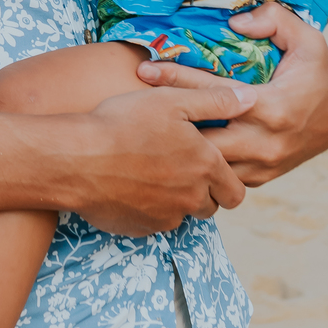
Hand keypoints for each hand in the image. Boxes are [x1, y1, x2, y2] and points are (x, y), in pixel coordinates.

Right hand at [53, 80, 254, 234]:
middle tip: (180, 167)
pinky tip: (130, 185)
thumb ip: (214, 101)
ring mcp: (165, 217)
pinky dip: (149, 208)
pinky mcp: (140, 229)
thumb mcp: (171, 101)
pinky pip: (154, 222)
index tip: (209, 165)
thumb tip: (250, 99)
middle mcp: (191, 198)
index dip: (226, 179)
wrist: (77, 160)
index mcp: (205, 167)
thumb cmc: (124, 123)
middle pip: (212, 206)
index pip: (236, 190)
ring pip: (183, 215)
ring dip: (176, 200)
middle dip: (204, 191)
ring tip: (152, 173)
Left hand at [135, 3, 327, 185]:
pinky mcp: (261, 178)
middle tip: (132, 105)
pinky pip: (220, 176)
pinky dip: (197, 163)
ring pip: (207, 165)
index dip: (175, 79)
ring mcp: (262, 167)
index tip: (145, 69)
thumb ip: (273, 20)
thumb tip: (236, 23)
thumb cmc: (319, 71)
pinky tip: (173, 147)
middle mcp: (264, 143)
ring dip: (179, 148)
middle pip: (200, 139)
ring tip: (145, 128)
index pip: (211, 94)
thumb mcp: (308, 38)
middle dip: (166, 123)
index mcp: (271, 108)